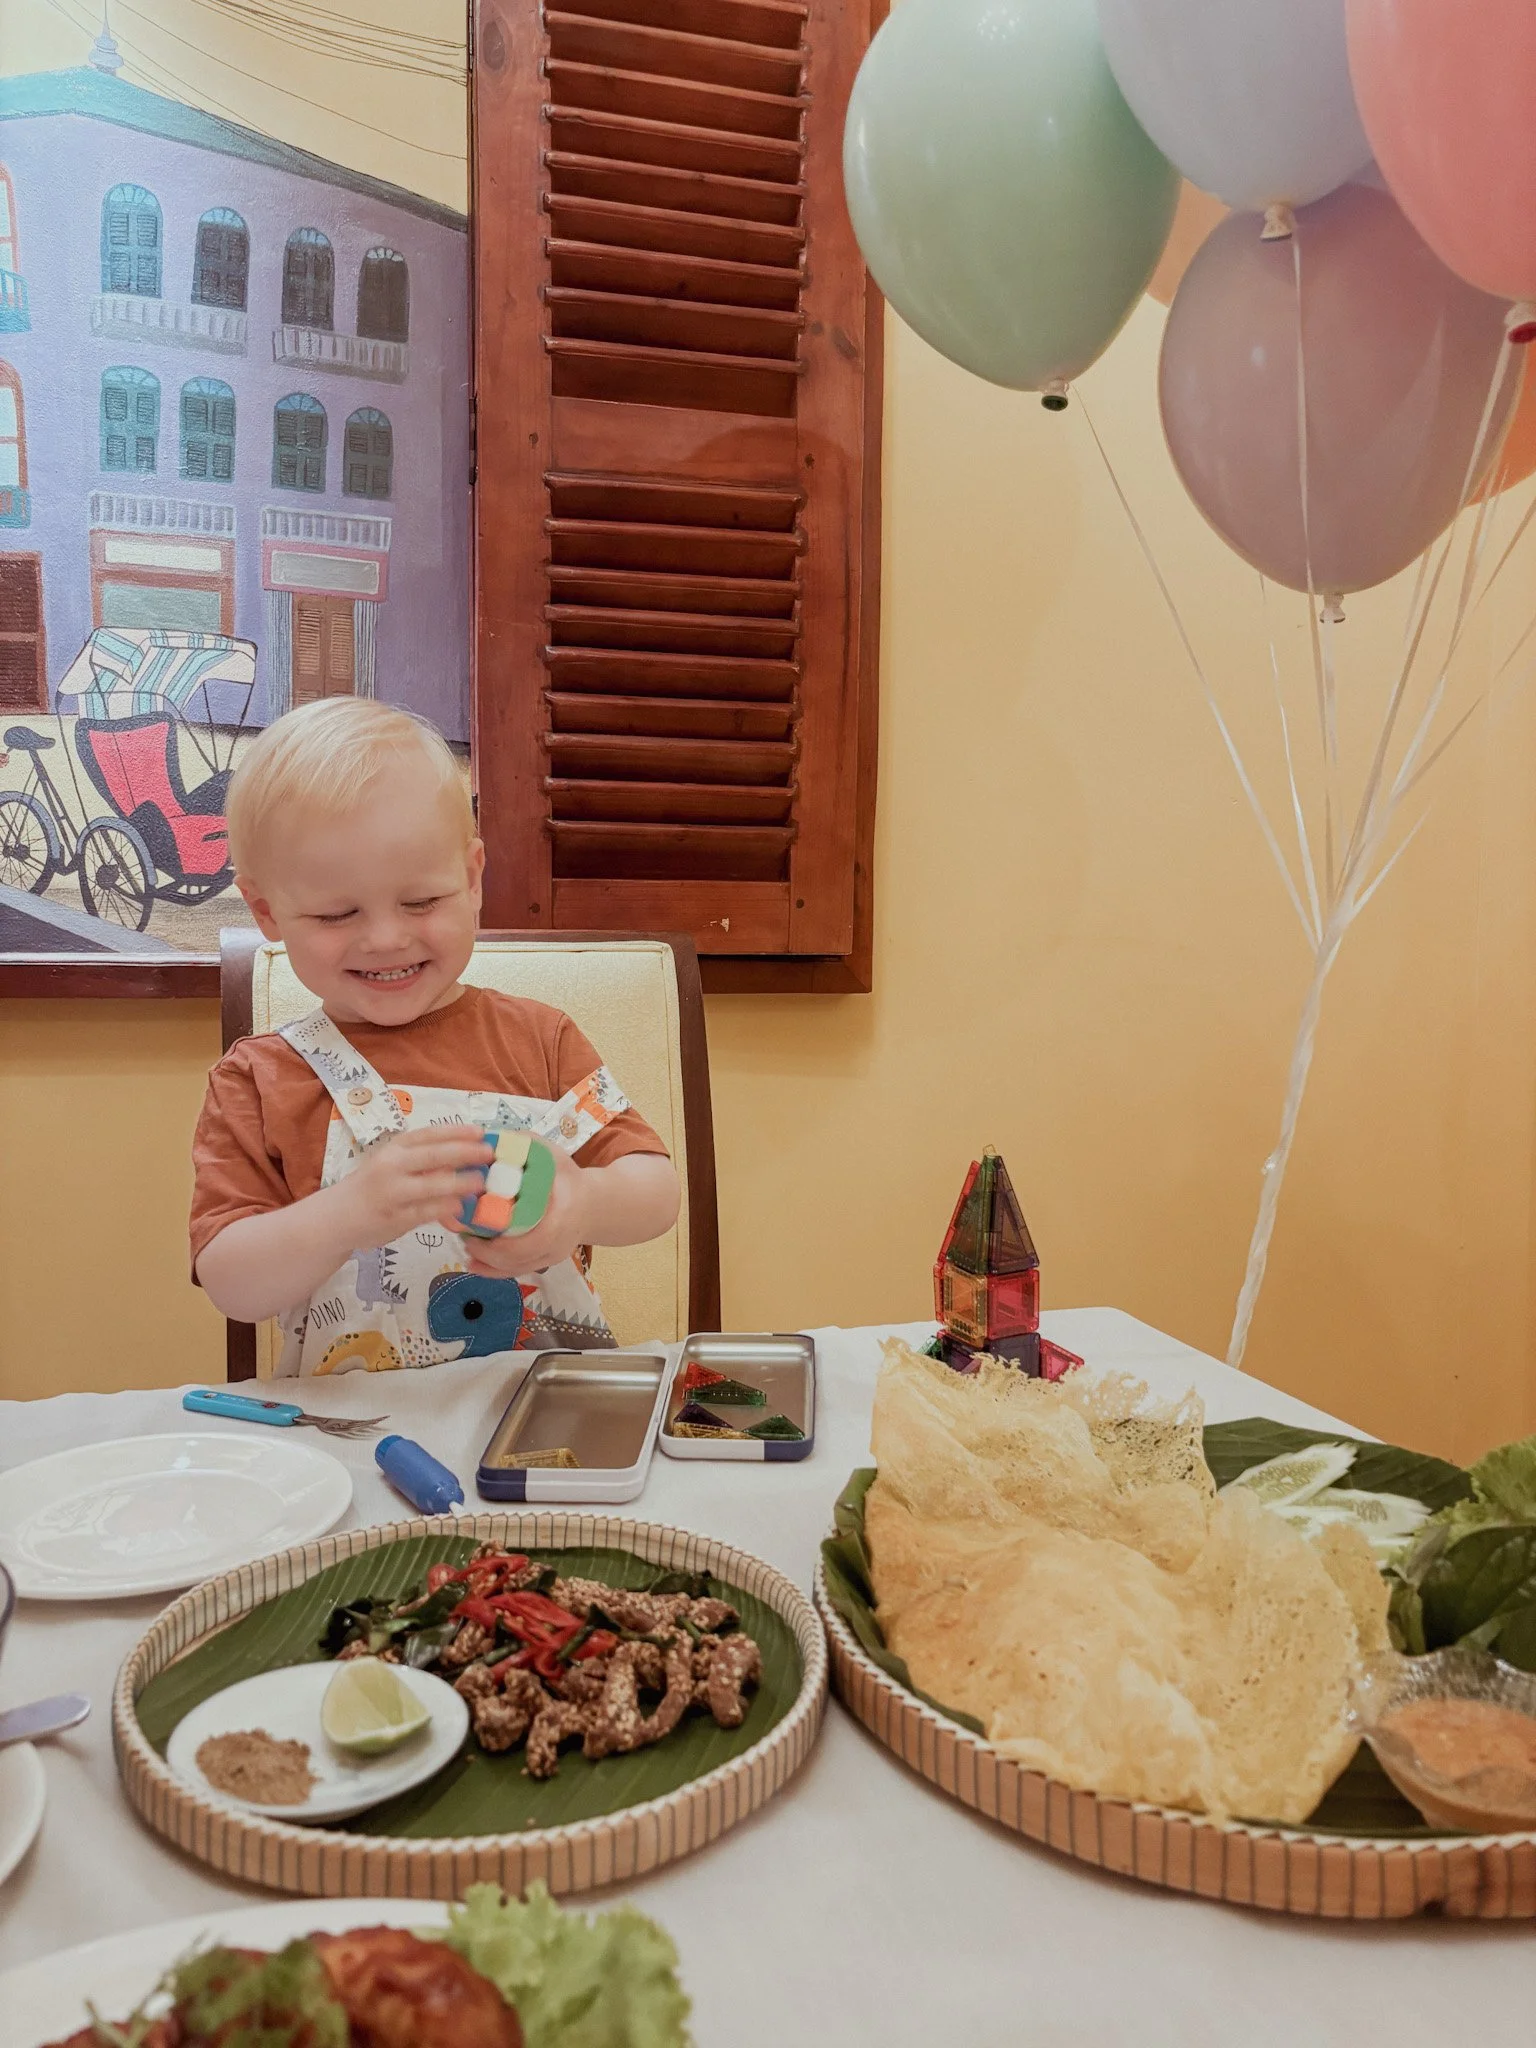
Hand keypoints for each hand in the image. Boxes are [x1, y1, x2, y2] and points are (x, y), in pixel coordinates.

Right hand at [334, 1126, 492, 1248]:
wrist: (336, 1217)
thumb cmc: (372, 1186)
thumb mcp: (392, 1164)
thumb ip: (421, 1159)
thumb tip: (464, 1156)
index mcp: (394, 1148)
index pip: (428, 1135)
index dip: (456, 1132)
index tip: (480, 1132)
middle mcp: (392, 1166)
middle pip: (434, 1155)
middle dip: (465, 1153)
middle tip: (489, 1154)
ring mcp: (393, 1192)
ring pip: (432, 1185)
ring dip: (460, 1182)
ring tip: (481, 1182)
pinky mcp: (394, 1218)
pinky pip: (425, 1212)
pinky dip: (445, 1208)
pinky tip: (461, 1207)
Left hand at [457, 1142, 590, 1278]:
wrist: (592, 1204)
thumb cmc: (567, 1177)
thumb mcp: (549, 1154)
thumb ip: (521, 1144)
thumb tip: (485, 1139)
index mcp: (562, 1214)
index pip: (532, 1236)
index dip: (502, 1238)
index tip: (477, 1225)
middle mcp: (559, 1241)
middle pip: (518, 1257)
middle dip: (486, 1251)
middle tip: (464, 1234)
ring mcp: (552, 1256)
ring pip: (516, 1268)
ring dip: (487, 1261)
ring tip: (465, 1245)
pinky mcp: (544, 1262)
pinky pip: (518, 1271)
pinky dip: (494, 1271)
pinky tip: (474, 1264)